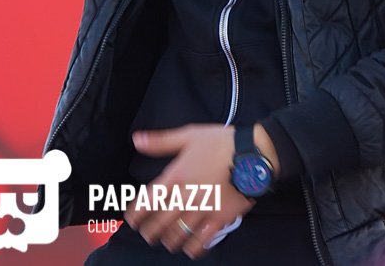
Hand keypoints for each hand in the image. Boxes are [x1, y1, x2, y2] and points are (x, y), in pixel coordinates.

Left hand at [123, 124, 267, 258]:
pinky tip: (190, 249)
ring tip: (166, 244)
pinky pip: (204, 238)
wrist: (252, 154)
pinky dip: (194, 247)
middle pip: (162, 220)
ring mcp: (203, 209)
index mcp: (176, 175)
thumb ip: (161, 141)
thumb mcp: (188, 135)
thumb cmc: (220, 142)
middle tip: (146, 236)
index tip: (132, 221)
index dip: (138, 212)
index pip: (150, 199)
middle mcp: (186, 195)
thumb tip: (137, 140)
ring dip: (170, 240)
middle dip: (151, 231)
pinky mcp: (220, 218)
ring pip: (180, 232)